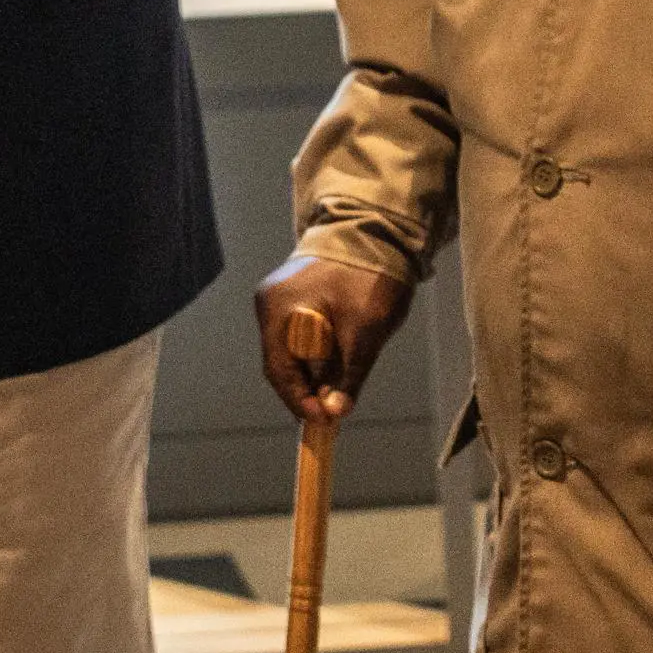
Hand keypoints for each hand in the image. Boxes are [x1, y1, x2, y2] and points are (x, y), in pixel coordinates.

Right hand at [255, 252, 413, 425]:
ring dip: (314, 371)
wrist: (381, 230)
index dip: (300, 400)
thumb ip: (349, 374)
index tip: (323, 422)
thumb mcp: (366, 330)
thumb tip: (336, 413)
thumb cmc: (371, 275)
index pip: (279, 369)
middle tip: (332, 411)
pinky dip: (317, 353)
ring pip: (293, 349)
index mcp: (278, 307)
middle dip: (308, 388)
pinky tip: (337, 364)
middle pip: (283, 361)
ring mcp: (281, 296)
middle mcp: (270, 301)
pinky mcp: (295, 295)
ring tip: (338, 389)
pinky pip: (300, 334)